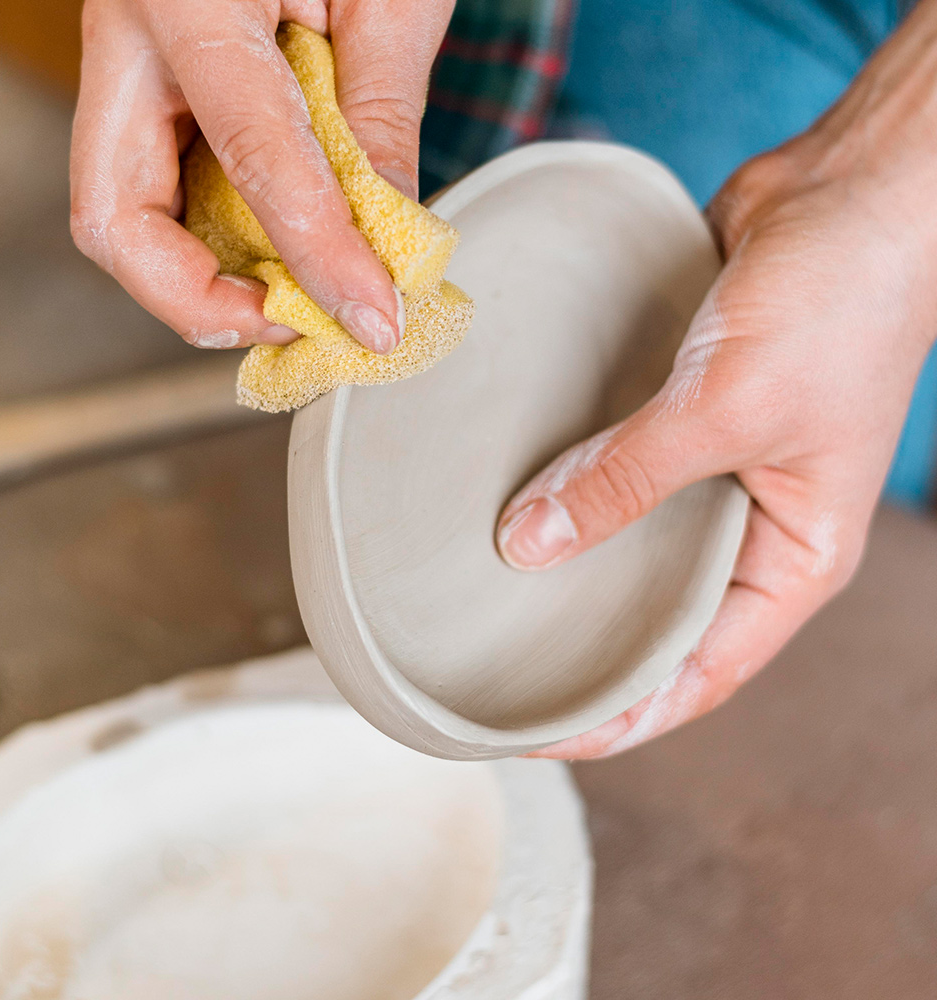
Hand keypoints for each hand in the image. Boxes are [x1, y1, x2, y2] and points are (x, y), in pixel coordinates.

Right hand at [70, 0, 453, 350]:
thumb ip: (380, 113)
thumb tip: (390, 239)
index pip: (251, 151)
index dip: (317, 254)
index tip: (374, 318)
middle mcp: (128, 35)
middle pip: (114, 218)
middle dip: (200, 301)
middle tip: (291, 323)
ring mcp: (128, 67)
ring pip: (126, 219)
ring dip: (209, 282)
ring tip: (298, 294)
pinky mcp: (149, 90)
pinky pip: (164, 195)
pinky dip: (221, 243)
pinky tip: (282, 250)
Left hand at [497, 0, 936, 758]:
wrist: (852, 189)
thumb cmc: (838, 304)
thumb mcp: (728, 409)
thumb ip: (627, 479)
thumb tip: (530, 542)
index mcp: (792, 562)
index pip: (697, 674)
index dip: (620, 714)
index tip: (537, 734)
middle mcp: (748, 529)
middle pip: (656, 619)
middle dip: (583, 650)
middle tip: (490, 672)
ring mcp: (711, 472)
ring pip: (629, 544)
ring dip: (567, 567)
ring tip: (481, 596)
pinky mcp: (676, 416)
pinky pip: (613, 470)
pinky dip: (567, 487)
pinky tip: (504, 498)